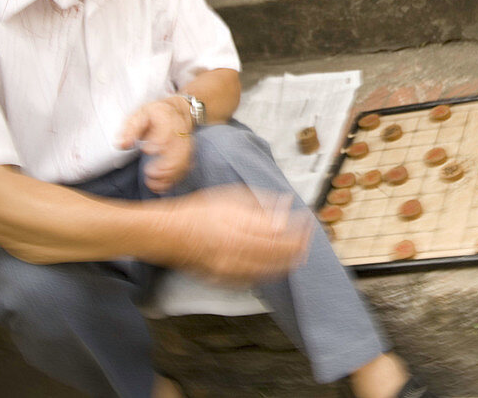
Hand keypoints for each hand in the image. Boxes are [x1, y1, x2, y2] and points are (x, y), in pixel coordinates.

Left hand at [117, 98, 192, 194]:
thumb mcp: (140, 114)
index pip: (167, 133)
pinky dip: (174, 179)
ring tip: (152, 183)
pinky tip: (161, 186)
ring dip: (169, 176)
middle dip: (165, 166)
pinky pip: (184, 169)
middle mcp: (180, 133)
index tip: (147, 149)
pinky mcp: (188, 154)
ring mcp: (186, 145)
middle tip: (149, 173)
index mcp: (168, 120)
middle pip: (178, 152)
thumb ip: (130, 129)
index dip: (159, 143)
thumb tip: (122, 144)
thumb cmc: (155, 114)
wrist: (178, 111)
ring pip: (183, 163)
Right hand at [162, 186, 311, 285]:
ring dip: (287, 263)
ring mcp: (228, 268)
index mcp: (237, 228)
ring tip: (299, 255)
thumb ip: (260, 205)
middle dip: (298, 248)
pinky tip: (277, 267)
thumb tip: (285, 207)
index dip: (297, 229)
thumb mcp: (231, 198)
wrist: (168, 234)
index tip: (309, 224)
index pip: (278, 232)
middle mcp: (234, 251)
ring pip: (268, 270)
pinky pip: (253, 279)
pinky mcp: (222, 279)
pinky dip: (269, 273)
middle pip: (276, 254)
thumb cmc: (198, 212)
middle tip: (309, 241)